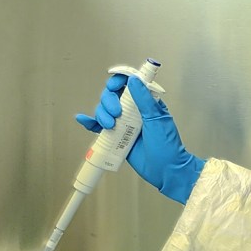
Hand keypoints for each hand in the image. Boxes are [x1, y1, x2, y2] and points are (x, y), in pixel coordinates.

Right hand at [74, 73, 206, 203]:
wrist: (166, 170)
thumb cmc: (167, 145)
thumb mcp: (157, 119)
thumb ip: (144, 99)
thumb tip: (134, 79)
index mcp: (146, 102)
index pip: (129, 84)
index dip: (119, 81)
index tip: (115, 86)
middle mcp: (133, 110)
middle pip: (112, 96)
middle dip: (109, 101)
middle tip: (117, 114)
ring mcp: (124, 123)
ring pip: (104, 110)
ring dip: (101, 114)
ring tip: (110, 126)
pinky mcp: (116, 137)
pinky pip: (99, 127)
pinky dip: (90, 122)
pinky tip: (82, 119)